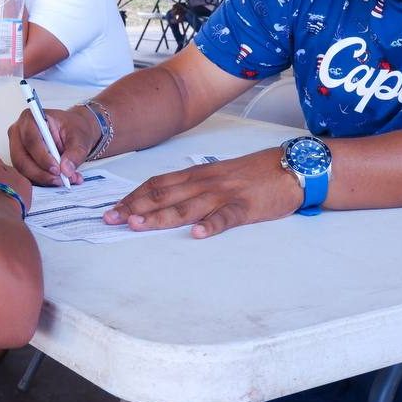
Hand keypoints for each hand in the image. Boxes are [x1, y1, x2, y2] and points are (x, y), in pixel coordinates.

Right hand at [8, 108, 94, 185]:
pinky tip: (57, 180)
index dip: (43, 157)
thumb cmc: (73, 128)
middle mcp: (19, 132)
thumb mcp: (80, 138)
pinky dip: (42, 181)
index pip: (31, 140)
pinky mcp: (20, 160)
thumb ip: (75, 153)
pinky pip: (26, 175)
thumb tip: (66, 170)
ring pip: (22, 170)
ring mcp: (17, 147)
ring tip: (63, 180)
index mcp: (30, 118)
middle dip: (41, 173)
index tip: (57, 169)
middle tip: (59, 179)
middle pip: (22, 158)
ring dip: (42, 179)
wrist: (74, 131)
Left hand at [103, 148, 303, 237]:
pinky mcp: (246, 207)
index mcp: (198, 174)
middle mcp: (206, 182)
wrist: (290, 167)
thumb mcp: (218, 174)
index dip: (134, 196)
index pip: (158, 183)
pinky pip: (226, 216)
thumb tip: (167, 197)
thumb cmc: (253, 173)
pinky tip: (197, 234)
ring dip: (161, 216)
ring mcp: (225, 194)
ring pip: (188, 206)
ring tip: (138, 225)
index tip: (114, 208)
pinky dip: (211, 225)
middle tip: (111, 219)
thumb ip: (194, 185)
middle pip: (165, 194)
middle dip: (136, 207)